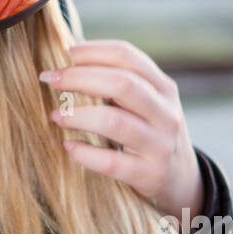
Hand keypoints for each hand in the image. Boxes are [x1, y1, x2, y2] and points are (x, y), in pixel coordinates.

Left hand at [40, 39, 202, 220]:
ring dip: (78, 115)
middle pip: (122, 84)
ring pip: (115, 122)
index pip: (128, 56)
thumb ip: (119, 83)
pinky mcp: (149, 175)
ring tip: (55, 115)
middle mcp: (166, 113)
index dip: (93, 51)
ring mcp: (160, 145)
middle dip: (79, 78)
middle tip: (51, 80)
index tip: (66, 54)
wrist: (181, 181)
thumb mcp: (148, 103)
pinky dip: (85, 153)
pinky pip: (112, 163)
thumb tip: (70, 63)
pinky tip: (69, 146)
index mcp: (164, 88)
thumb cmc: (150, 133)